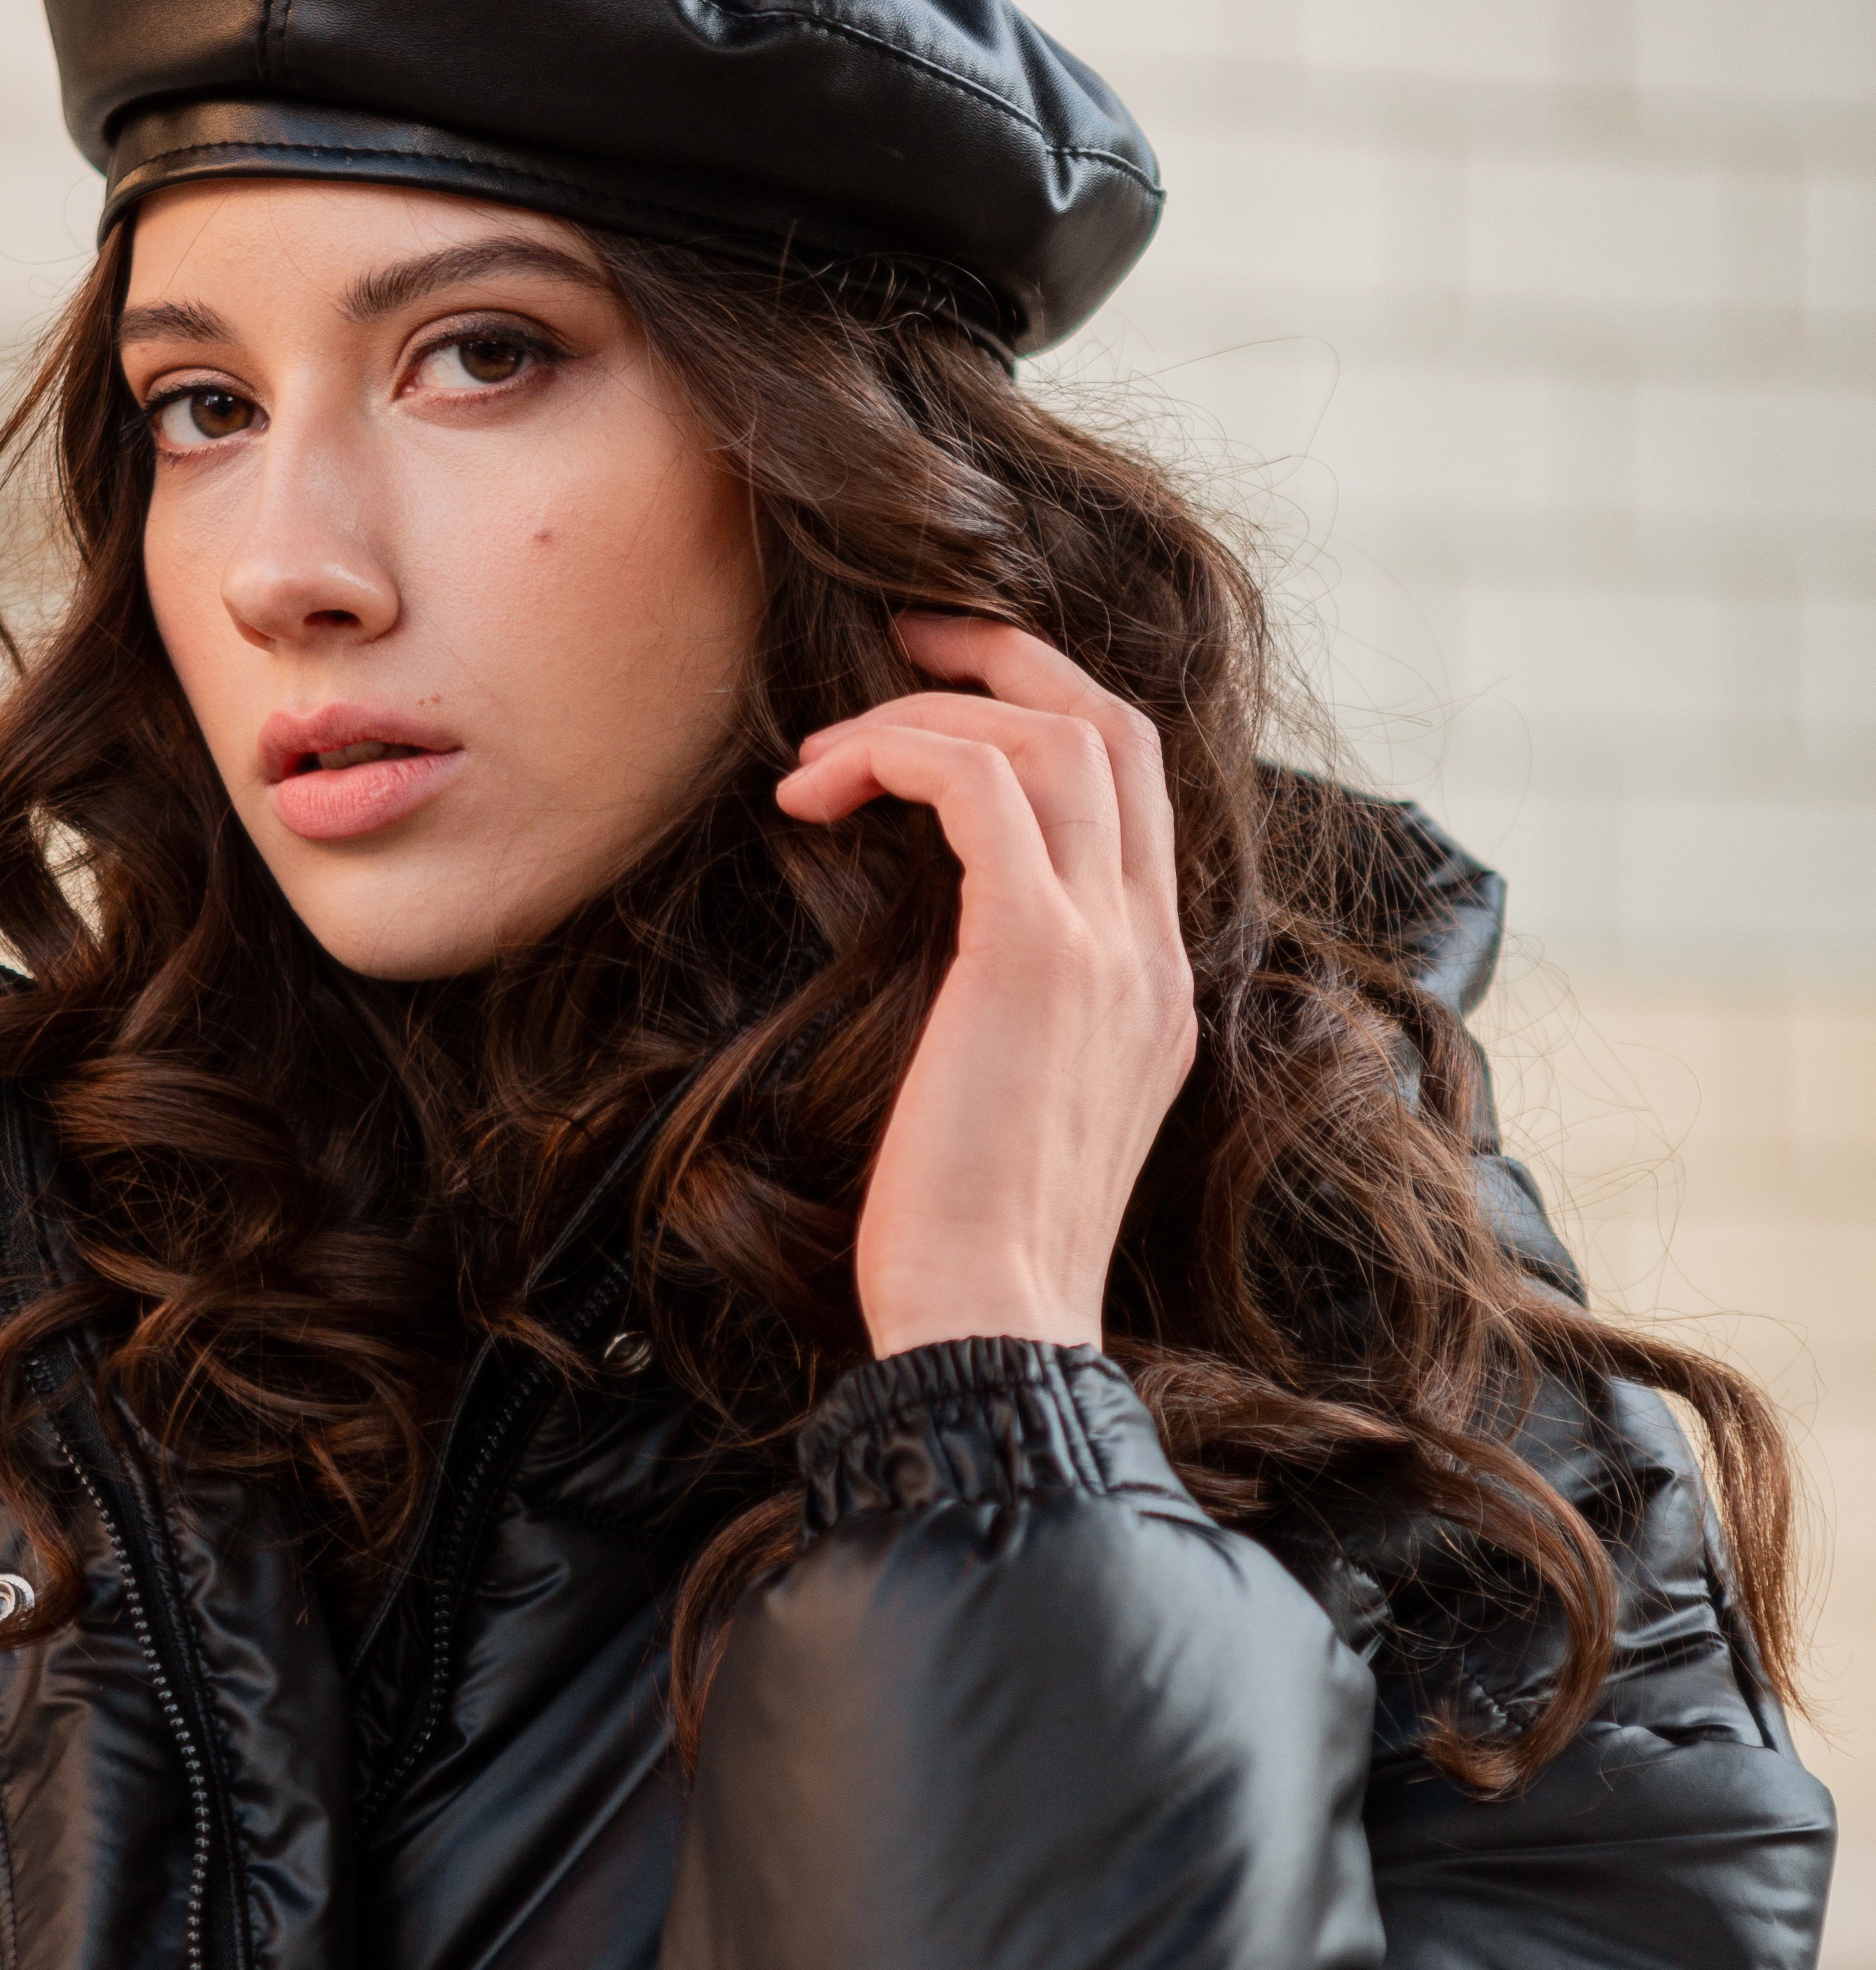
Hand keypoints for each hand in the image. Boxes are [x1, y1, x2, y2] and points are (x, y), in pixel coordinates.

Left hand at [774, 616, 1196, 1355]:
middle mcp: (1152, 950)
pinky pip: (978, 788)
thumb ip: (1008, 1012)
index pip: (1132, 790)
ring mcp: (1109, 948)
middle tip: (893, 642)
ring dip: (919, 716)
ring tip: (816, 759)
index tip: (937, 695)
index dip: (1040, 711)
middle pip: (1115, 726)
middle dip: (1003, 659)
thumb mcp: (1009, 1106)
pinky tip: (815, 798)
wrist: (990, 1327)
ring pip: (1049, 738)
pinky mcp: (1038, 955)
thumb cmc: (965, 1245)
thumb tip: (936, 950)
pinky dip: (894, 757)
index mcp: (1154, 983)